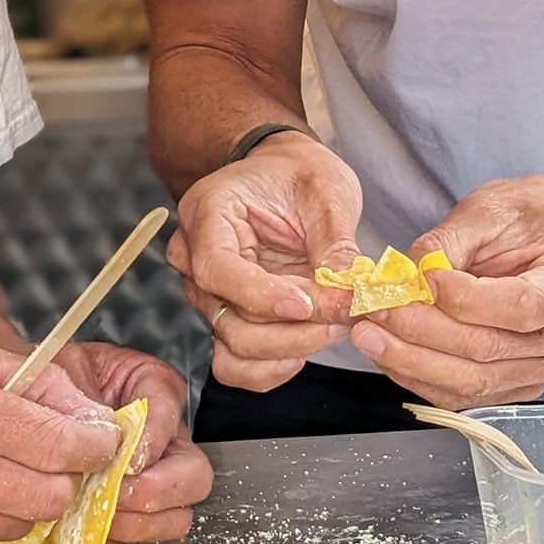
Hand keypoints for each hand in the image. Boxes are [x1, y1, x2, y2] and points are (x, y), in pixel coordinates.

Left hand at [53, 339, 213, 542]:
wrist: (27, 406)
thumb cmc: (49, 384)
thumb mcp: (63, 370)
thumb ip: (82, 395)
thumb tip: (106, 439)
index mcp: (155, 390)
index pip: (170, 415)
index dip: (151, 444)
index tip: (125, 459)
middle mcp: (165, 440)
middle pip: (194, 477)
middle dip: (155, 492)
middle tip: (115, 494)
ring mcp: (153, 483)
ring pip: (175, 518)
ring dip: (136, 524)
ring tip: (96, 515)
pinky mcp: (128, 516)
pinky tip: (84, 530)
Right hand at [170, 135, 364, 390]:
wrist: (284, 177)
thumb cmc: (298, 174)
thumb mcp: (326, 190)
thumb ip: (334, 243)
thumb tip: (348, 293)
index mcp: (208, 214)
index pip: (217, 268)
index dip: (261, 295)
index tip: (307, 304)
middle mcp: (195, 258)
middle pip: (227, 318)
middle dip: (291, 329)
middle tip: (344, 314)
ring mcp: (208, 294)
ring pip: (232, 347)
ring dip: (288, 348)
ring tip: (334, 326)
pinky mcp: (227, 317)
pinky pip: (235, 363)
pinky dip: (271, 368)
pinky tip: (305, 348)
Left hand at [351, 176, 543, 409]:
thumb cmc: (534, 215)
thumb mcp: (493, 207)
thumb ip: (448, 242)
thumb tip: (405, 279)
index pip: (518, 307)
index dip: (461, 299)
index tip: (418, 280)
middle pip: (488, 351)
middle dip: (418, 334)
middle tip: (371, 313)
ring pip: (474, 382)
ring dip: (412, 362)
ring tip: (369, 335)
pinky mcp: (525, 382)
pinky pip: (470, 394)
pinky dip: (424, 377)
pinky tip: (392, 354)